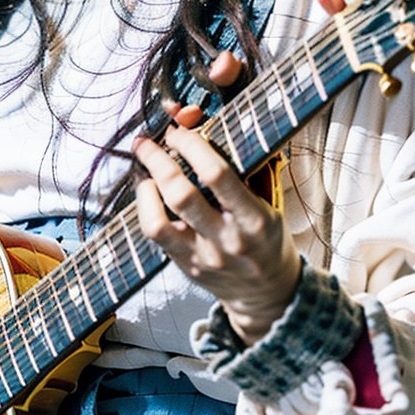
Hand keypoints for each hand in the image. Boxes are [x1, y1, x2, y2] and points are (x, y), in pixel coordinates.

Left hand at [132, 0, 345, 343]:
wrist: (267, 295)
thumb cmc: (269, 235)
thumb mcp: (269, 198)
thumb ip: (249, 162)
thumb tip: (215, 119)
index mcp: (256, 219)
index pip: (217, 175)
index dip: (193, 146)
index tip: (182, 128)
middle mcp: (227, 240)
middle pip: (182, 193)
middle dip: (160, 158)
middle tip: (149, 138)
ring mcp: (202, 257)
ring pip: (160, 218)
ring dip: (148, 182)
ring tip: (145, 162)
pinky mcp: (184, 268)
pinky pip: (154, 234)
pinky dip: (145, 206)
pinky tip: (148, 189)